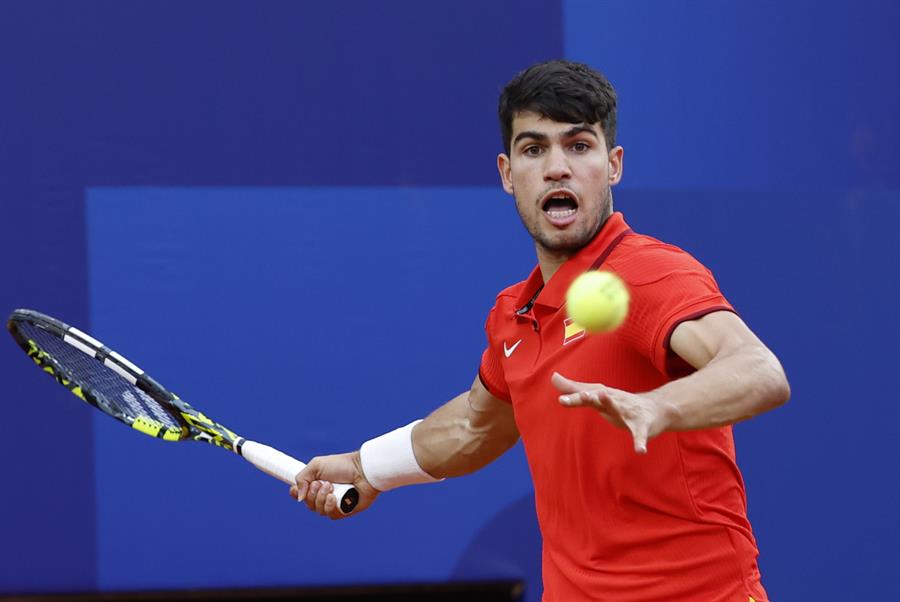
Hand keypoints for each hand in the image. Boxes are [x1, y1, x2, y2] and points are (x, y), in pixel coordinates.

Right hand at [290, 451, 379, 519]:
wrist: (362, 470)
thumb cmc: (342, 465)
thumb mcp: (316, 465)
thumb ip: (302, 478)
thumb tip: (298, 497)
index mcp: (316, 483)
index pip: (299, 494)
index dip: (295, 493)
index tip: (297, 488)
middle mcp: (323, 495)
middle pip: (307, 504)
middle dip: (312, 494)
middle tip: (322, 482)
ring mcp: (333, 504)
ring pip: (318, 510)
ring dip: (322, 498)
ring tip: (331, 487)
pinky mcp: (344, 511)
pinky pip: (330, 515)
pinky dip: (330, 506)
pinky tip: (335, 497)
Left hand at [551, 372, 677, 453]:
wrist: (657, 408)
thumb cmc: (620, 402)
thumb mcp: (597, 395)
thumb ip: (574, 388)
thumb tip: (553, 377)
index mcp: (603, 396)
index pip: (584, 392)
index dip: (572, 393)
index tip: (557, 390)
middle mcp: (614, 401)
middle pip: (599, 397)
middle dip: (589, 395)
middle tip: (582, 394)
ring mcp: (628, 412)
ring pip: (618, 407)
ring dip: (611, 402)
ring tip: (604, 396)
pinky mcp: (643, 425)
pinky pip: (640, 434)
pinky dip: (640, 442)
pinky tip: (640, 450)